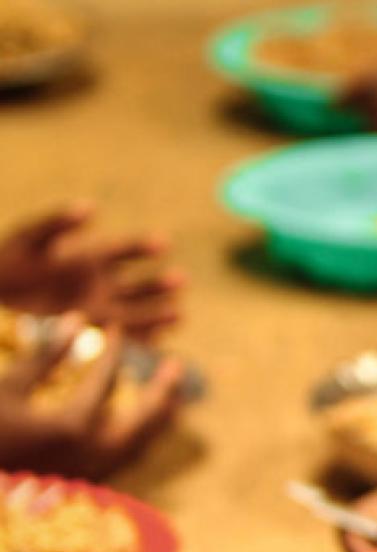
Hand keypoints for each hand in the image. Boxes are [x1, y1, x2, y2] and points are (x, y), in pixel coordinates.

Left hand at [0, 204, 184, 338]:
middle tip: (181, 279)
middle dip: (159, 284)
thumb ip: (58, 223)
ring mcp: (98, 311)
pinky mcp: (90, 334)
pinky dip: (139, 340)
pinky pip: (121, 338)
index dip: (142, 247)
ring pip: (136, 313)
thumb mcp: (30, 239)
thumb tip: (91, 207)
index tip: (163, 242)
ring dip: (157, 314)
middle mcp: (99, 286)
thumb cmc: (6, 265)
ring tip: (180, 314)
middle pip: (138, 285)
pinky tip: (157, 341)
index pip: (122, 252)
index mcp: (89, 260)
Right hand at [0, 316, 183, 479]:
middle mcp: (93, 451)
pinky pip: (129, 457)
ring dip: (160, 416)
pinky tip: (146, 423)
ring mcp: (95, 470)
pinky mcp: (90, 481)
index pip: (105, 380)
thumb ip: (45, 357)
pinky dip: (144, 437)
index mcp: (72, 425)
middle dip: (162, 389)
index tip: (117, 329)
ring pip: (142, 441)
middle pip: (144, 417)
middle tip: (176, 365)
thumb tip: (77, 319)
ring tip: (173, 394)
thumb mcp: (8, 388)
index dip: (113, 351)